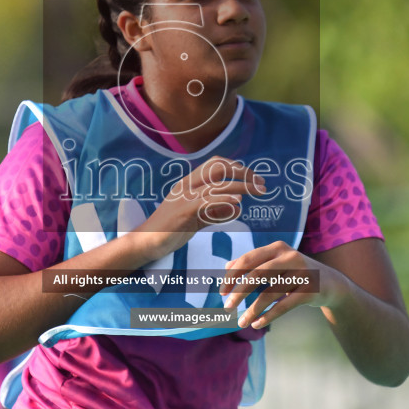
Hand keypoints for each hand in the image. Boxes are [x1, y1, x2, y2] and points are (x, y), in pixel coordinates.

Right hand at [134, 156, 266, 257]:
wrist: (146, 243)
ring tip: (259, 191)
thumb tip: (239, 206)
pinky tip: (238, 201)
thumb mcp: (197, 219)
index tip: (255, 179)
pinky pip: (207, 200)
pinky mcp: (183, 211)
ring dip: (242, 185)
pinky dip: (224, 198)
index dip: (238, 168)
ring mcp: (183, 197)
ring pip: (217, 184)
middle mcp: (186, 185)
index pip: (216, 164)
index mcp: (189, 183)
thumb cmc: (170, 231)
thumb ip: (216, 212)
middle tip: (262, 185)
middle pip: (219, 167)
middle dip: (244, 173)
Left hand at [220, 240, 351, 328]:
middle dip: (238, 293)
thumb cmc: (297, 273)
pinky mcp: (309, 291)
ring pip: (269, 294)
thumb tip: (226, 265)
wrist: (331, 283)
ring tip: (241, 323)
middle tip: (226, 307)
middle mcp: (290, 257)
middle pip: (257, 275)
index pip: (247, 260)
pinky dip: (267, 317)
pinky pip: (283, 306)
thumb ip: (254, 263)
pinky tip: (256, 324)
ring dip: (252, 310)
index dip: (232, 276)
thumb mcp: (277, 263)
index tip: (222, 292)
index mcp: (277, 248)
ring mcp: (301, 274)